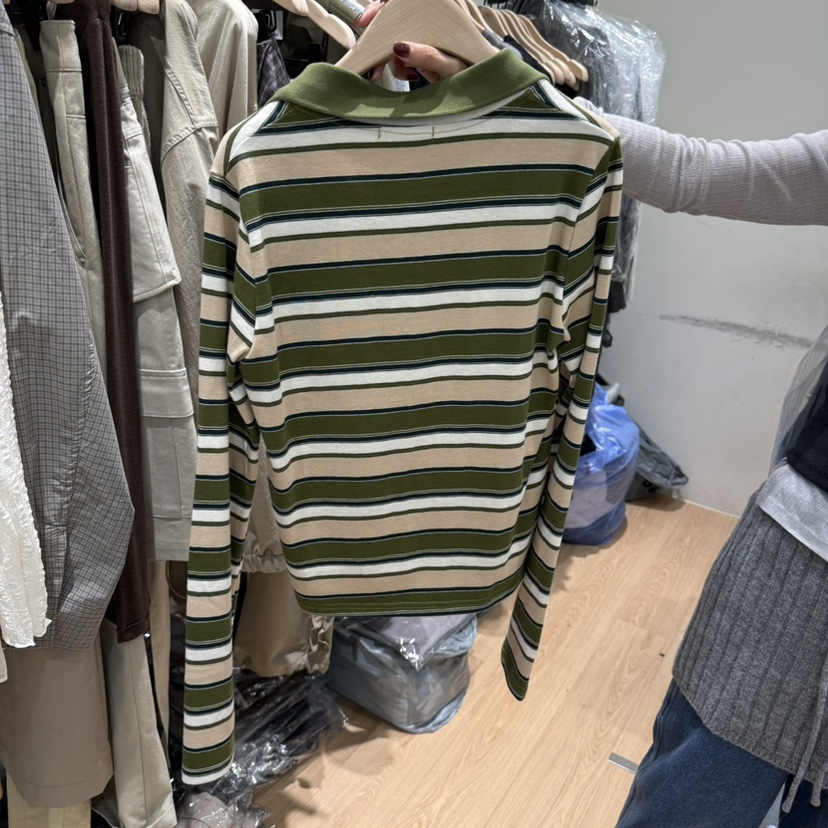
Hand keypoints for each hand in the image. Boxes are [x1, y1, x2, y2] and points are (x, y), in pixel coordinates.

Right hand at [354, 0, 468, 83]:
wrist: (476, 90)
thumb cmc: (471, 73)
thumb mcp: (450, 65)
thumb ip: (428, 56)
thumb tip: (400, 46)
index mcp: (435, 16)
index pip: (403, 3)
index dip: (383, 7)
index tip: (366, 20)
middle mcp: (426, 24)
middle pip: (393, 21)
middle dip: (378, 40)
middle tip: (371, 62)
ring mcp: (421, 38)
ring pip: (393, 41)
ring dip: (387, 59)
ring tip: (385, 75)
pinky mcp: (419, 53)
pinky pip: (399, 56)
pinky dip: (398, 67)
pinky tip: (409, 76)